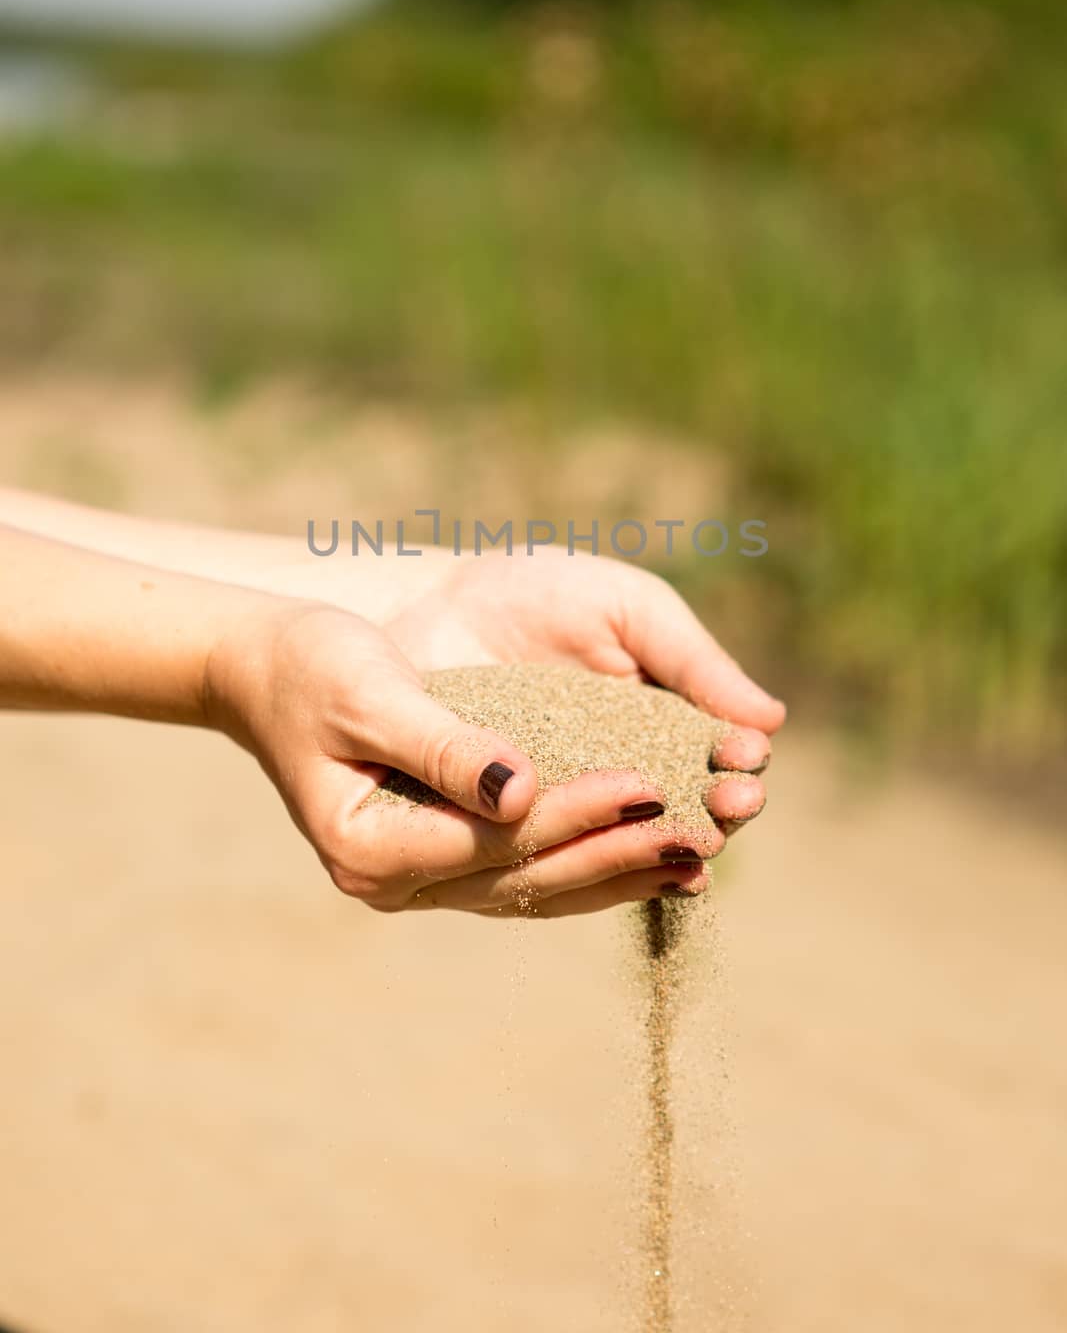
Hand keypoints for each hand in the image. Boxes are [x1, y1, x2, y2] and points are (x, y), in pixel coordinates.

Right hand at [204, 600, 727, 916]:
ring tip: (696, 857)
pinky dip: (590, 865)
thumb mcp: (371, 693)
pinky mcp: (444, 856)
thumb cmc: (311, 665)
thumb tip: (522, 792)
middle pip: (525, 879)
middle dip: (616, 854)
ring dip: (617, 872)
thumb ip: (444, 745)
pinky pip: (527, 874)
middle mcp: (394, 882)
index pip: (496, 840)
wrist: (267, 667)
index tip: (647, 785)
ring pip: (535, 890)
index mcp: (367, 847)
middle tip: (700, 835)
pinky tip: (650, 855)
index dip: (576, 813)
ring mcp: (419, 878)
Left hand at [384, 547, 783, 836]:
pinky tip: (612, 869)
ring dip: (664, 846)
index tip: (747, 760)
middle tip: (728, 806)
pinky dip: (586, 867)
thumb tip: (771, 720)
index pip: (717, 758)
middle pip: (685, 811)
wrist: (433, 602)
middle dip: (714, 811)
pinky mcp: (514, 830)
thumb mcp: (626, 611)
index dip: (738, 765)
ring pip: (628, 844)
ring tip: (688, 844)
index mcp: (665, 723)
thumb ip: (691, 661)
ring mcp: (571, 807)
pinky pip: (555, 856)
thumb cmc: (538, 593)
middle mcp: (627, 777)